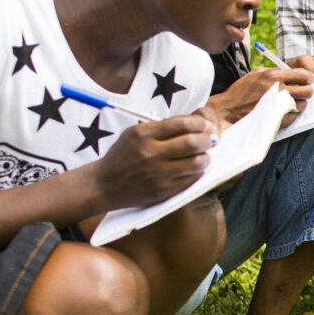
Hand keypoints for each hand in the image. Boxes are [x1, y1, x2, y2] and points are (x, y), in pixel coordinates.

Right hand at [91, 114, 219, 208]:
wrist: (105, 184)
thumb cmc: (123, 155)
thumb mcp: (135, 133)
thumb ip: (163, 127)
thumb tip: (197, 124)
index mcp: (143, 135)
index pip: (182, 124)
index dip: (199, 123)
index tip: (204, 125)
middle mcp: (151, 154)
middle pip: (193, 143)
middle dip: (206, 140)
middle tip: (209, 140)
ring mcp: (158, 174)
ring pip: (197, 163)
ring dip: (205, 158)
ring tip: (202, 155)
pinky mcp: (164, 191)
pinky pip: (191, 180)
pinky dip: (197, 172)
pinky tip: (193, 168)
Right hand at [211, 65, 313, 127]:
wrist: (227, 110)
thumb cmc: (241, 91)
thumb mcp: (256, 74)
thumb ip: (275, 72)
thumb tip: (294, 72)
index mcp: (273, 75)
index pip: (304, 74)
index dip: (307, 78)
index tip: (305, 81)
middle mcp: (277, 89)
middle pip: (308, 91)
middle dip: (307, 92)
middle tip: (301, 93)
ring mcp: (278, 105)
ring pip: (303, 104)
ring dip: (299, 104)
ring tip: (289, 103)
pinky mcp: (277, 119)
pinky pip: (294, 116)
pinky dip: (290, 114)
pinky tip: (281, 112)